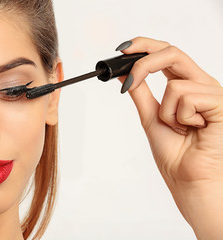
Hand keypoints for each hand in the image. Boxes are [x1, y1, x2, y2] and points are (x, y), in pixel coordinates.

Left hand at [118, 37, 222, 239]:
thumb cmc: (177, 156)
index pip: (167, 57)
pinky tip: (194, 131)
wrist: (191, 182)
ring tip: (181, 130)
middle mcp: (201, 86)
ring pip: (174, 83)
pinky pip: (185, 96)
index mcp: (187, 88)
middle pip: (173, 53)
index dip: (145, 46)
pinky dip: (180, 117)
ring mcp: (213, 93)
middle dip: (145, 58)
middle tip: (128, 70)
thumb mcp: (151, 117)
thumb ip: (141, 92)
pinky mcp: (220, 102)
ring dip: (167, 112)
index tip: (123, 49)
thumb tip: (125, 73)